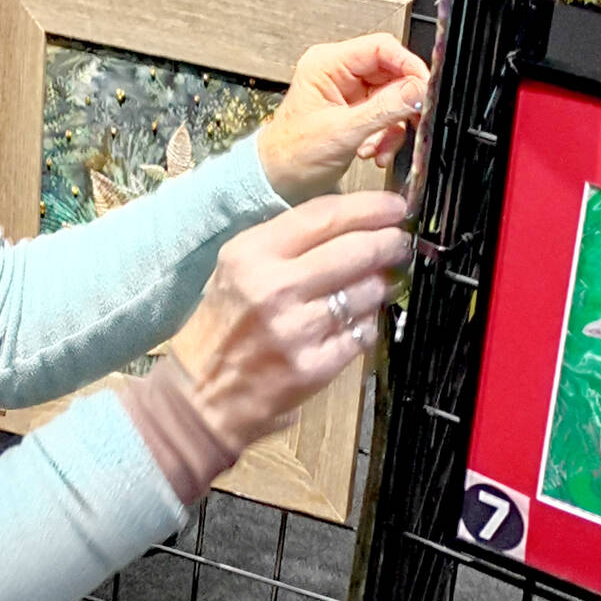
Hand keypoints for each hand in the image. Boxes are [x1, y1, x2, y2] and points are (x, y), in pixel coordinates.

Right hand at [168, 191, 410, 451]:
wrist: (202, 393)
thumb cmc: (224, 323)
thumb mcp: (238, 267)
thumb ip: (290, 241)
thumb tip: (356, 224)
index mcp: (252, 253)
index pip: (324, 216)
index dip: (368, 208)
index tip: (393, 206)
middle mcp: (274, 287)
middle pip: (355, 250)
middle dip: (388, 242)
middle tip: (398, 242)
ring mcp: (296, 329)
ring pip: (367, 291)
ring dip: (380, 285)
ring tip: (375, 284)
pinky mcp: (314, 366)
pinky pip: (363, 332)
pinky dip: (368, 322)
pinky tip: (357, 320)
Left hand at [256, 35, 429, 203]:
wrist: (278, 181)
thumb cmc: (291, 154)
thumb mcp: (343, 132)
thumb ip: (384, 110)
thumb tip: (418, 91)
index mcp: (327, 64)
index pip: (381, 48)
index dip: (408, 66)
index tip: (426, 89)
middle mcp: (339, 73)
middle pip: (392, 73)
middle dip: (401, 105)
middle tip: (412, 122)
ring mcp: (349, 92)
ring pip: (394, 97)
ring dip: (392, 126)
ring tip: (379, 146)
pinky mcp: (357, 111)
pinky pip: (387, 116)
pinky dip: (387, 135)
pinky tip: (374, 151)